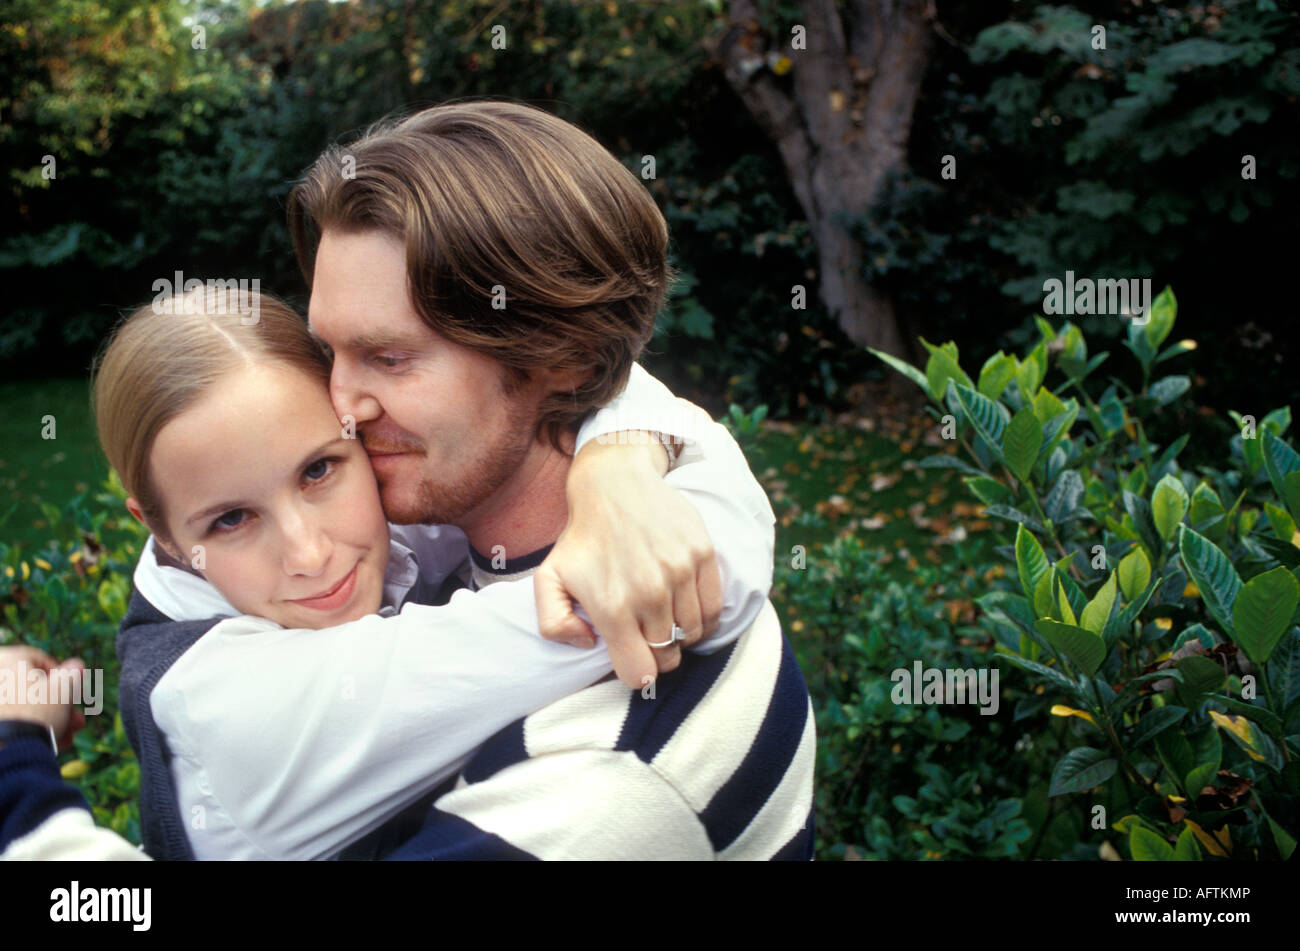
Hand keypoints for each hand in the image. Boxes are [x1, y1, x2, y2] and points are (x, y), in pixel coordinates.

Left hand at [0, 645, 86, 751]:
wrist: (5, 749)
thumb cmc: (37, 713)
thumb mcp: (64, 689)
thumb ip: (71, 673)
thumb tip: (76, 664)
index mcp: (7, 659)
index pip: (41, 661)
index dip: (64, 677)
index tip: (75, 694)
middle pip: (31, 688)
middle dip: (59, 707)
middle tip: (76, 722)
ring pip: (21, 707)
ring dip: (48, 721)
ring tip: (66, 738)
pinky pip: (10, 721)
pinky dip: (27, 730)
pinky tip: (45, 744)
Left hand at [535, 432, 722, 688]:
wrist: (615, 483)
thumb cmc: (582, 537)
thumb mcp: (547, 577)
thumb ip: (553, 623)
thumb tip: (588, 644)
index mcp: (612, 607)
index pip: (638, 673)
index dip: (634, 672)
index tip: (630, 656)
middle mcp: (649, 594)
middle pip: (668, 657)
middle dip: (657, 654)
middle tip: (646, 635)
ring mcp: (679, 574)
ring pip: (693, 635)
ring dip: (680, 635)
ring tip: (664, 618)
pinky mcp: (702, 555)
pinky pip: (714, 610)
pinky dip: (703, 619)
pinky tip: (686, 608)